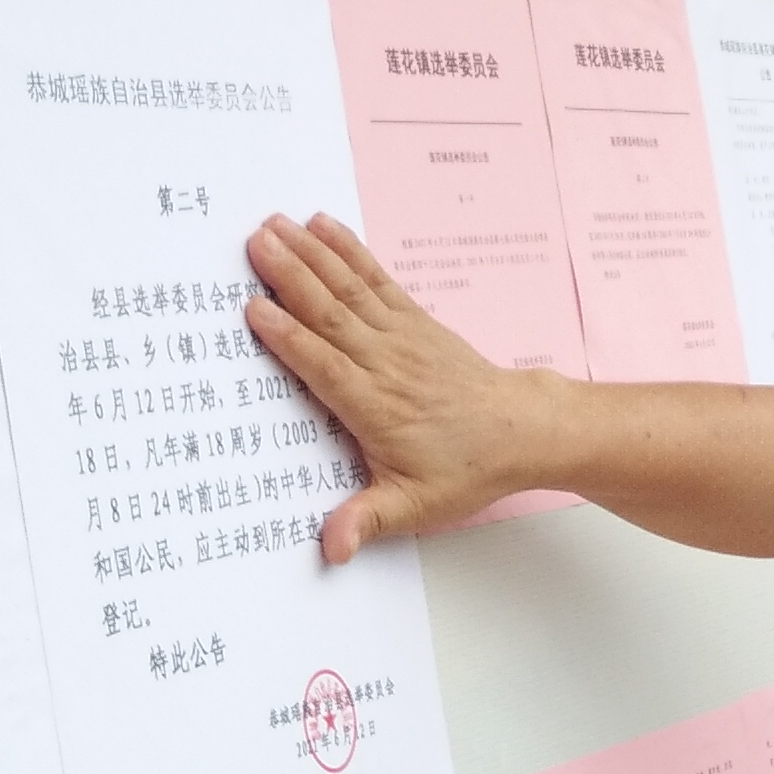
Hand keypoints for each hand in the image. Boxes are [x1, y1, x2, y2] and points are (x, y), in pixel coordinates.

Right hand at [242, 212, 548, 560]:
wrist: (520, 432)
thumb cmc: (463, 469)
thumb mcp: (416, 507)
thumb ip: (368, 521)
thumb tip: (332, 548)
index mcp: (376, 407)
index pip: (324, 367)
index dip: (288, 338)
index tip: (253, 309)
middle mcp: (385, 363)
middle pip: (330, 315)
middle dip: (290, 277)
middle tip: (252, 243)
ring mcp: (401, 336)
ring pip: (348, 290)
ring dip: (310, 255)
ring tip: (274, 225)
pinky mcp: (414, 321)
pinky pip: (375, 280)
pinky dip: (349, 251)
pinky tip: (323, 227)